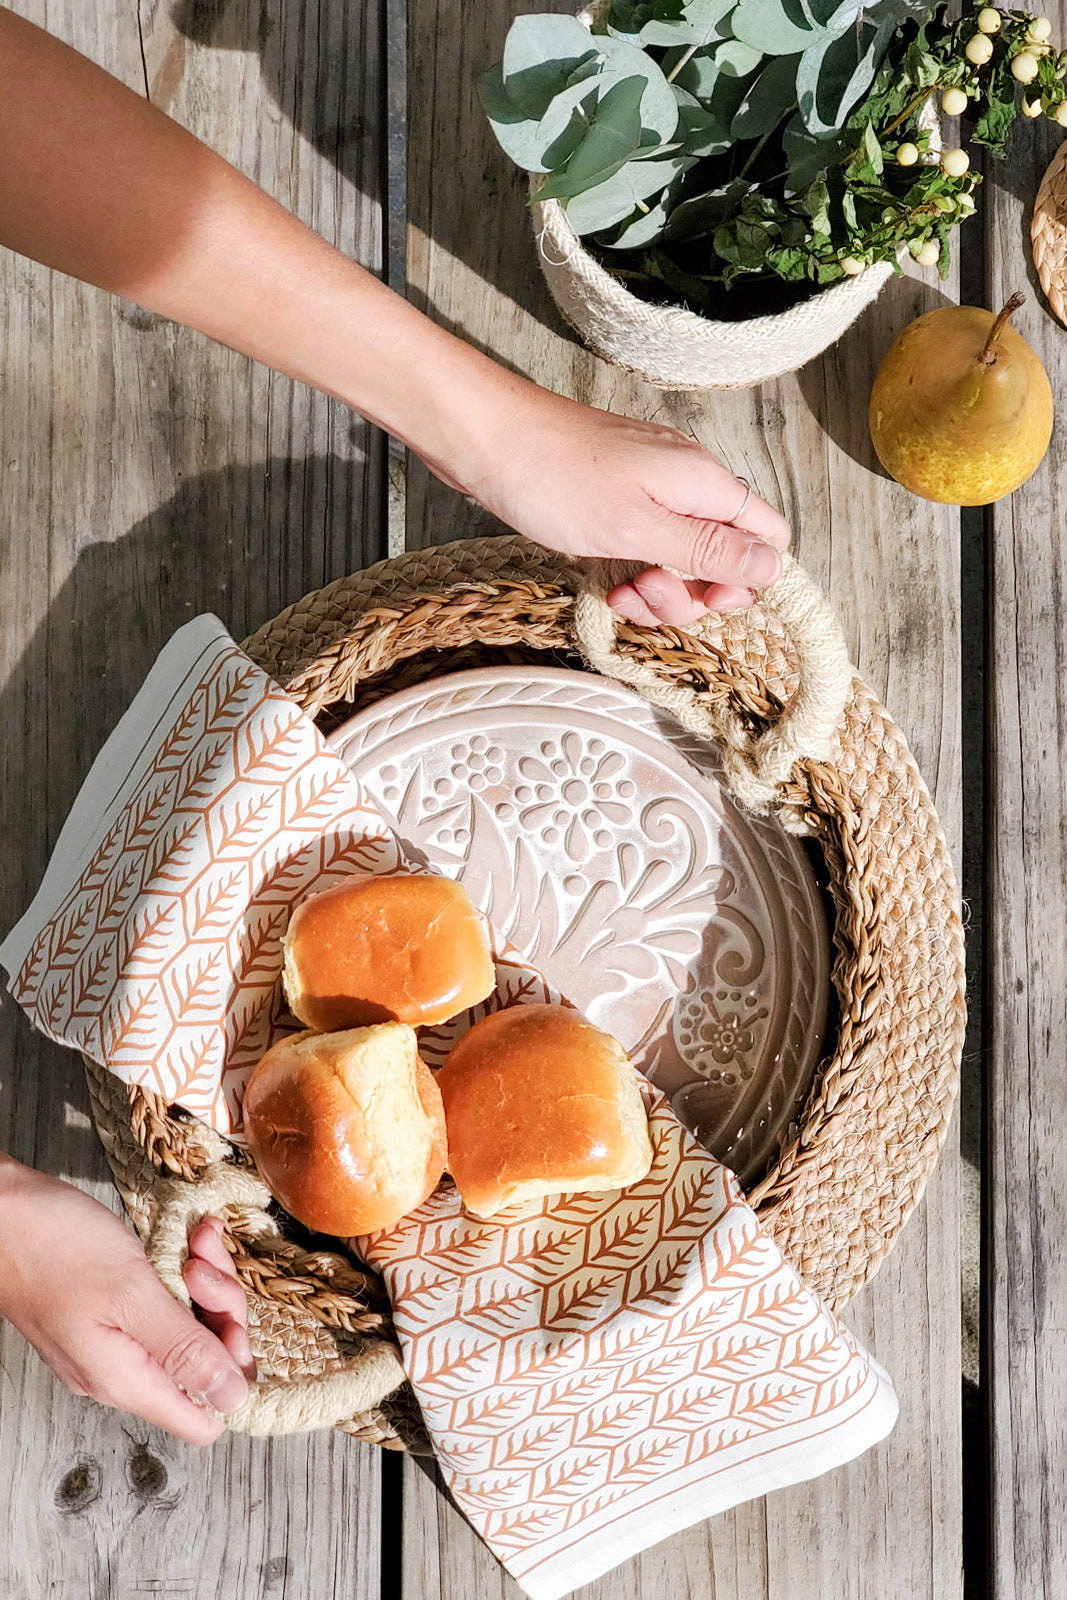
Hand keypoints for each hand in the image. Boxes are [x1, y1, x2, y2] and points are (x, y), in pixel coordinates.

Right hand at [0, 1157, 254, 1444]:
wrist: (3, 1212)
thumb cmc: (53, 1248)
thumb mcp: (131, 1294)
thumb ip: (183, 1348)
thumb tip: (233, 1396)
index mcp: (126, 1379)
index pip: (202, 1418)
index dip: (231, 1374)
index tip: (228, 1323)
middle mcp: (124, 1369)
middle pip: (205, 1364)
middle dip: (221, 1311)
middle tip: (202, 1268)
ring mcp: (118, 1339)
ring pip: (192, 1325)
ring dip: (206, 1282)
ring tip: (196, 1245)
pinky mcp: (116, 1308)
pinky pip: (169, 1301)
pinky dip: (185, 1269)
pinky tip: (189, 1239)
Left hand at [466, 388, 790, 626]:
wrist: (485, 437)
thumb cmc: (554, 477)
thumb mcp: (637, 528)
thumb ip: (707, 551)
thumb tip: (771, 569)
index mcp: (705, 484)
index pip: (769, 539)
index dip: (748, 581)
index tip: (704, 599)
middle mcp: (689, 484)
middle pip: (726, 558)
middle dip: (694, 594)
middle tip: (646, 595)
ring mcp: (654, 491)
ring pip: (684, 559)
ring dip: (659, 591)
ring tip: (620, 593)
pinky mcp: (621, 501)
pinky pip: (648, 548)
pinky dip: (634, 573)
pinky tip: (606, 583)